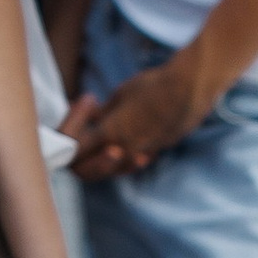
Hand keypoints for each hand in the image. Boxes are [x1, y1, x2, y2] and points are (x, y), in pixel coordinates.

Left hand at [65, 46, 207, 183]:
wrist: (191, 88)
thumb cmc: (154, 86)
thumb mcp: (120, 96)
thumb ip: (101, 115)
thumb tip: (90, 122)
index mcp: (110, 134)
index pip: (73, 151)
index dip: (66, 135)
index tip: (78, 112)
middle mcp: (125, 151)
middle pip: (86, 171)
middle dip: (78, 155)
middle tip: (81, 130)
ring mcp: (143, 154)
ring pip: (110, 168)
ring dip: (100, 154)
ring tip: (102, 126)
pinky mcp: (157, 151)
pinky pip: (132, 160)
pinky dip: (122, 151)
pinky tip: (124, 134)